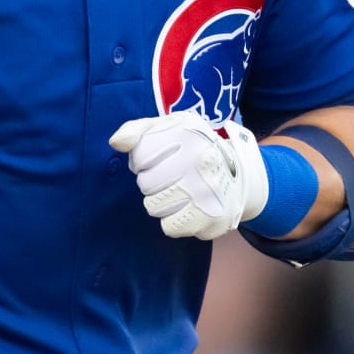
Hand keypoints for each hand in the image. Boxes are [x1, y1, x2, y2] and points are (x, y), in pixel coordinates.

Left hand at [109, 110, 268, 239]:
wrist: (237, 174)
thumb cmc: (192, 148)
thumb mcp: (167, 127)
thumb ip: (137, 129)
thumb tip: (116, 142)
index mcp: (189, 134)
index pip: (140, 159)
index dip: (143, 161)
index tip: (160, 158)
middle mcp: (202, 160)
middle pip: (146, 184)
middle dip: (151, 183)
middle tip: (171, 177)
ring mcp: (208, 191)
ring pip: (154, 207)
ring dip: (160, 202)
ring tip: (179, 191)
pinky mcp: (211, 218)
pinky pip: (169, 227)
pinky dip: (174, 220)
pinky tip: (188, 207)